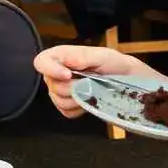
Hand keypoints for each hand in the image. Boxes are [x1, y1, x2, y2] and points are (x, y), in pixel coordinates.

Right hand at [32, 44, 153, 117]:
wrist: (125, 80)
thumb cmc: (114, 64)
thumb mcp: (102, 55)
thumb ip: (82, 57)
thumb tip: (66, 61)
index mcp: (61, 57)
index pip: (42, 62)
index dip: (50, 69)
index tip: (68, 75)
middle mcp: (56, 74)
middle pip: (53, 86)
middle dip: (74, 86)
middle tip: (92, 82)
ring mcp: (59, 92)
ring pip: (59, 101)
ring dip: (79, 98)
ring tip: (93, 90)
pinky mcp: (66, 107)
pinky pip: (66, 112)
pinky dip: (80, 108)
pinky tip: (90, 100)